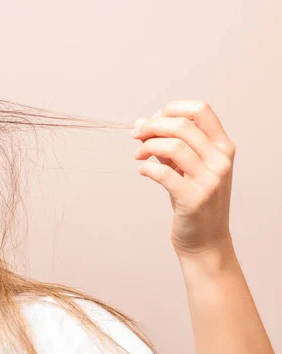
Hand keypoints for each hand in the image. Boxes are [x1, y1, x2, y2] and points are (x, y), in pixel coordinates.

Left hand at [131, 100, 235, 256]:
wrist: (206, 240)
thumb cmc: (193, 200)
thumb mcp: (184, 168)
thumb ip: (165, 143)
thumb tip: (139, 122)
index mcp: (223, 146)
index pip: (201, 109)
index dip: (171, 108)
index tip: (152, 120)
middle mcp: (221, 160)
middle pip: (182, 125)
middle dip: (151, 126)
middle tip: (136, 136)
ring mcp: (210, 180)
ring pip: (173, 146)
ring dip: (147, 146)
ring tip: (138, 155)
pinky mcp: (194, 199)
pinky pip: (163, 173)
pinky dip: (147, 168)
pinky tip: (143, 171)